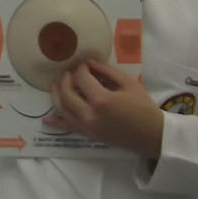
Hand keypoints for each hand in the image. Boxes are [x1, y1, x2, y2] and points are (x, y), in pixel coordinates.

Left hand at [49, 59, 164, 160]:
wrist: (151, 135)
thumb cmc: (143, 107)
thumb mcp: (129, 83)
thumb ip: (107, 71)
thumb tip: (89, 63)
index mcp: (101, 100)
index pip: (82, 79)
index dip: (81, 68)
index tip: (85, 64)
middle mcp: (89, 114)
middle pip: (67, 93)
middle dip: (66, 79)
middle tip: (70, 72)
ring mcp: (86, 127)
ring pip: (62, 109)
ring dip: (56, 95)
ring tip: (56, 84)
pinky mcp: (88, 135)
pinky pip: (67, 127)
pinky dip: (56, 122)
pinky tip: (46, 119)